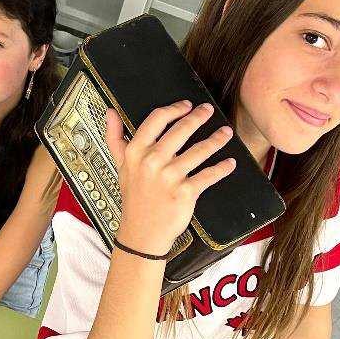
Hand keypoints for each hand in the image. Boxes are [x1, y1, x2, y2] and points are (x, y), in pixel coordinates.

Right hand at [105, 100, 235, 254]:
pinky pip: (209, 175)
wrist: (142, 232)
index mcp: (136, 152)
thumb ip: (115, 137)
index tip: (187, 105)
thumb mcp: (121, 166)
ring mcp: (169, 177)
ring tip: (225, 133)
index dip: (175, 109)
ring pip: (199, 151)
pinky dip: (222, 168)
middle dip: (199, 117)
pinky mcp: (185, 193)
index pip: (157, 119)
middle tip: (209, 110)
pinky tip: (229, 162)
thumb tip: (110, 113)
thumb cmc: (134, 198)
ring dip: (216, 140)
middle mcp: (152, 162)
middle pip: (181, 130)